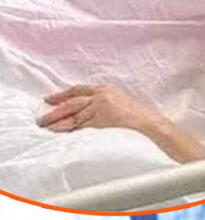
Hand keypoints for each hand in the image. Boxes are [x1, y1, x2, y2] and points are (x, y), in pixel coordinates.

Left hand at [36, 83, 165, 136]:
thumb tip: (81, 108)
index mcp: (103, 88)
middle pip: (72, 102)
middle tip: (42, 117)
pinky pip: (82, 125)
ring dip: (59, 122)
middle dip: (55, 109)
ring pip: (74, 115)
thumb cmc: (134, 112)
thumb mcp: (117, 99)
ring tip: (46, 126)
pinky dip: (70, 129)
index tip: (48, 99)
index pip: (77, 90)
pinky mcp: (103, 119)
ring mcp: (101, 107)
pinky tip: (61, 131)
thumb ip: (100, 100)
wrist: (147, 120)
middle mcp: (100, 95)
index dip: (61, 95)